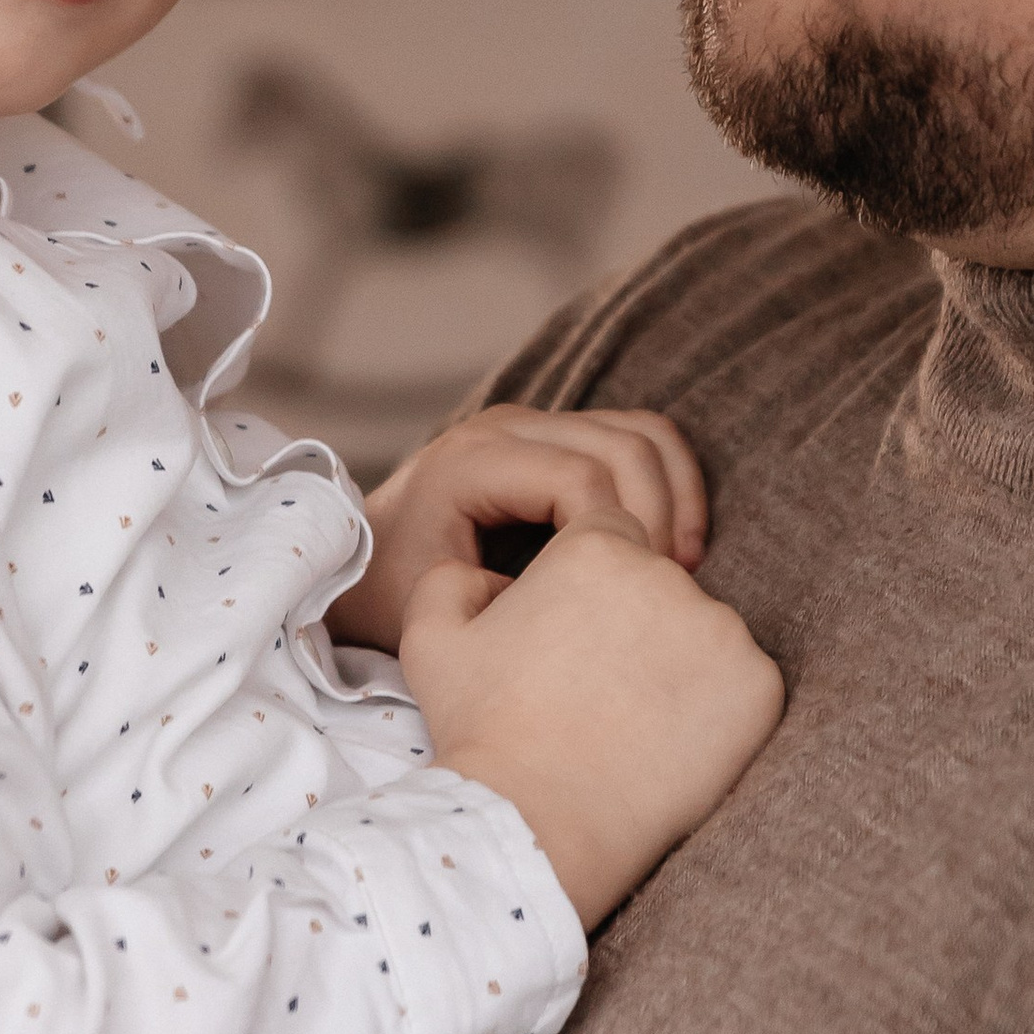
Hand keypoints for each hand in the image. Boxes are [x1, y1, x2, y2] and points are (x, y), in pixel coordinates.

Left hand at [329, 405, 709, 650]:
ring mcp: (534, 423)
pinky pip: (638, 437)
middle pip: (623, 447)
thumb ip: (498, 605)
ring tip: (676, 569)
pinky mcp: (558, 434)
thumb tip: (589, 608)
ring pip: (643, 434)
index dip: (620, 536)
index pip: (580, 478)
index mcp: (470, 462)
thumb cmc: (388, 593)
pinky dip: (669, 483)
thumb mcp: (430, 610)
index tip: (631, 597)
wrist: (357, 561)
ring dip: (674, 498)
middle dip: (659, 518)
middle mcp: (504, 426)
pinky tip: (671, 544)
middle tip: (667, 589)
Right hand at [399, 509, 783, 927]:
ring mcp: (723, 633)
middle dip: (632, 626)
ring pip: (702, 635)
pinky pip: (741, 686)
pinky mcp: (759, 688)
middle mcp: (668, 576)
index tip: (572, 639)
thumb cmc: (482, 732)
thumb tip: (498, 576)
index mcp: (595, 548)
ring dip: (676, 667)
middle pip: (658, 584)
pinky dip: (716, 713)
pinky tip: (668, 748)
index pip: (608, 538)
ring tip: (629, 726)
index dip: (587, 589)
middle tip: (596, 693)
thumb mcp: (432, 640)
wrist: (539, 822)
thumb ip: (453, 578)